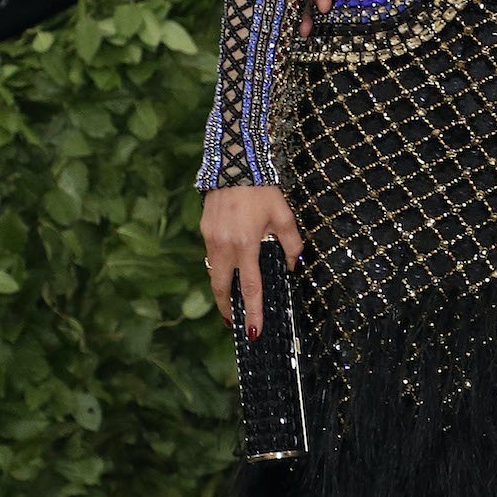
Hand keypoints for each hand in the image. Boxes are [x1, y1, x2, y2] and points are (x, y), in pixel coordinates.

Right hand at [200, 185, 303, 337]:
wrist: (235, 163)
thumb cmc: (262, 190)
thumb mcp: (284, 215)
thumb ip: (291, 243)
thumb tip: (292, 265)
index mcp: (246, 244)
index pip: (250, 287)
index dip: (253, 312)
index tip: (253, 332)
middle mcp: (225, 245)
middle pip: (222, 287)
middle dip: (228, 308)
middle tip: (234, 323)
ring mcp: (211, 238)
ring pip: (214, 272)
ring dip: (222, 289)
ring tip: (231, 300)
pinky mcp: (204, 229)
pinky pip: (212, 255)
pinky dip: (220, 267)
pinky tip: (229, 268)